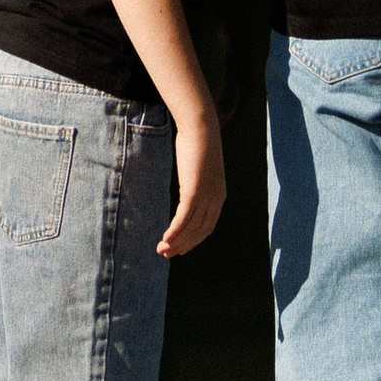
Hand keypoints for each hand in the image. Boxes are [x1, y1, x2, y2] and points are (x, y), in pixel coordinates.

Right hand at [159, 104, 224, 257]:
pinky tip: (165, 239)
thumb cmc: (198, 144)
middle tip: (166, 254)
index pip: (206, 228)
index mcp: (219, 196)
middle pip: (199, 232)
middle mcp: (215, 200)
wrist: (201, 127)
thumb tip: (189, 188)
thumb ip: (197, 182)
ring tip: (161, 249)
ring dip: (175, 242)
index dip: (192, 241)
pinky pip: (183, 219)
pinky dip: (174, 231)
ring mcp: (206, 197)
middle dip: (182, 246)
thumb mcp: (200, 168)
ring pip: (190, 228)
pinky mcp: (194, 192)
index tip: (178, 248)